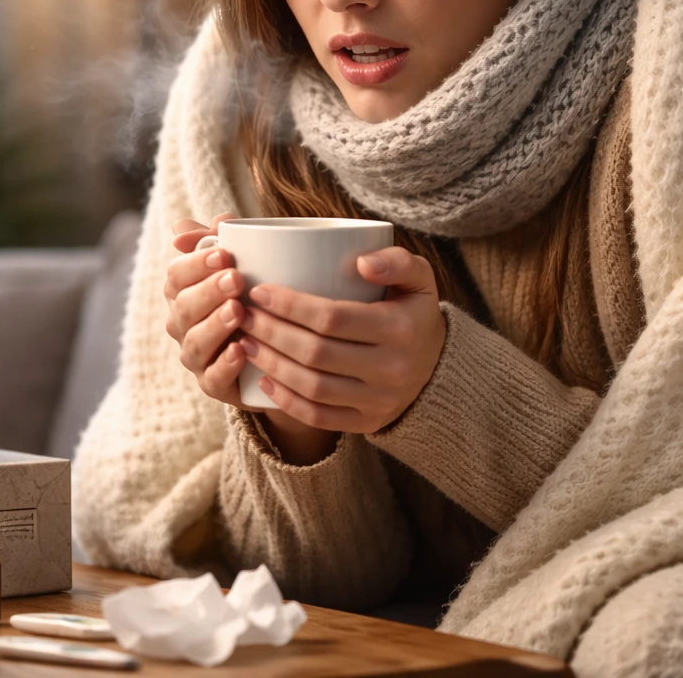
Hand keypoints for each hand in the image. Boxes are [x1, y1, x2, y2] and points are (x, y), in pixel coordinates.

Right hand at [165, 213, 251, 408]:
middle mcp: (184, 324)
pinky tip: (241, 350)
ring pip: (194, 344)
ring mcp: (198, 356)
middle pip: (182, 308)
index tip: (224, 254)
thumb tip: (220, 221)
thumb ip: (227, 241)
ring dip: (215, 326)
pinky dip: (224, 365)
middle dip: (208, 292)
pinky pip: (212, 379)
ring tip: (238, 311)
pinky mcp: (215, 385)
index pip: (176, 275)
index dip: (196, 264)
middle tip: (236, 278)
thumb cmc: (255, 294)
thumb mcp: (245, 263)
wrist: (282, 347)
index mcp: (184, 291)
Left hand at [237, 246, 446, 433]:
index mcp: (399, 329)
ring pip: (312, 386)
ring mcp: (378, 401)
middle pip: (315, 353)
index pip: (332, 317)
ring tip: (245, 341)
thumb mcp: (419, 278)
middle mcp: (391, 369)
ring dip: (271, 364)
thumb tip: (361, 262)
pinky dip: (286, 400)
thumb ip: (396, 261)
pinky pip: (319, 417)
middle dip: (272, 332)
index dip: (290, 306)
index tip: (260, 292)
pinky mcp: (367, 422)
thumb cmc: (414, 312)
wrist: (438, 368)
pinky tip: (263, 379)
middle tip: (244, 314)